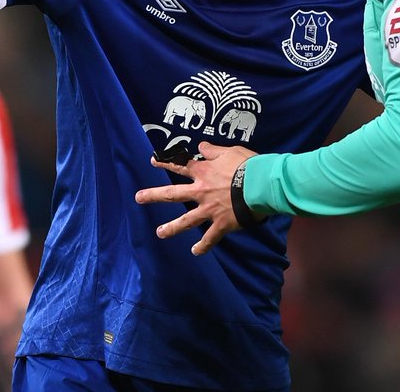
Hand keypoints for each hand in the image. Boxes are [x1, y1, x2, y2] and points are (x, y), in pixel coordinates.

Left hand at [136, 141, 257, 255]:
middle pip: (173, 194)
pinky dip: (203, 246)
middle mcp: (201, 191)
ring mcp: (209, 210)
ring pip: (186, 221)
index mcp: (203, 172)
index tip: (153, 161)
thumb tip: (200, 147)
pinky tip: (195, 252)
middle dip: (154, 195)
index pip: (181, 166)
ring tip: (160, 233)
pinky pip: (210, 238)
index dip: (166, 163)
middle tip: (138, 198)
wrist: (261, 185)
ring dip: (172, 228)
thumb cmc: (248, 165)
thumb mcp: (230, 151)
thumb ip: (213, 151)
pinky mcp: (221, 224)